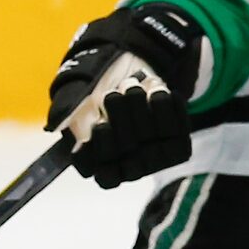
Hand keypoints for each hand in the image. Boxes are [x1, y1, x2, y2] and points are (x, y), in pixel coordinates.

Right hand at [47, 3, 203, 188]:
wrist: (131, 72)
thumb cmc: (97, 90)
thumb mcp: (78, 99)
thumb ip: (70, 116)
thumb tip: (71, 133)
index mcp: (103, 167)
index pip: (106, 176)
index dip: (102, 151)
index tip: (98, 125)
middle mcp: (130, 168)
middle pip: (126, 151)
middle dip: (118, 115)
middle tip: (112, 92)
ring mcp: (156, 158)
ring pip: (150, 138)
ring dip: (138, 103)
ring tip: (131, 85)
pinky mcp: (178, 143)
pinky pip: (176, 127)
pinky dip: (164, 102)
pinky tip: (154, 89)